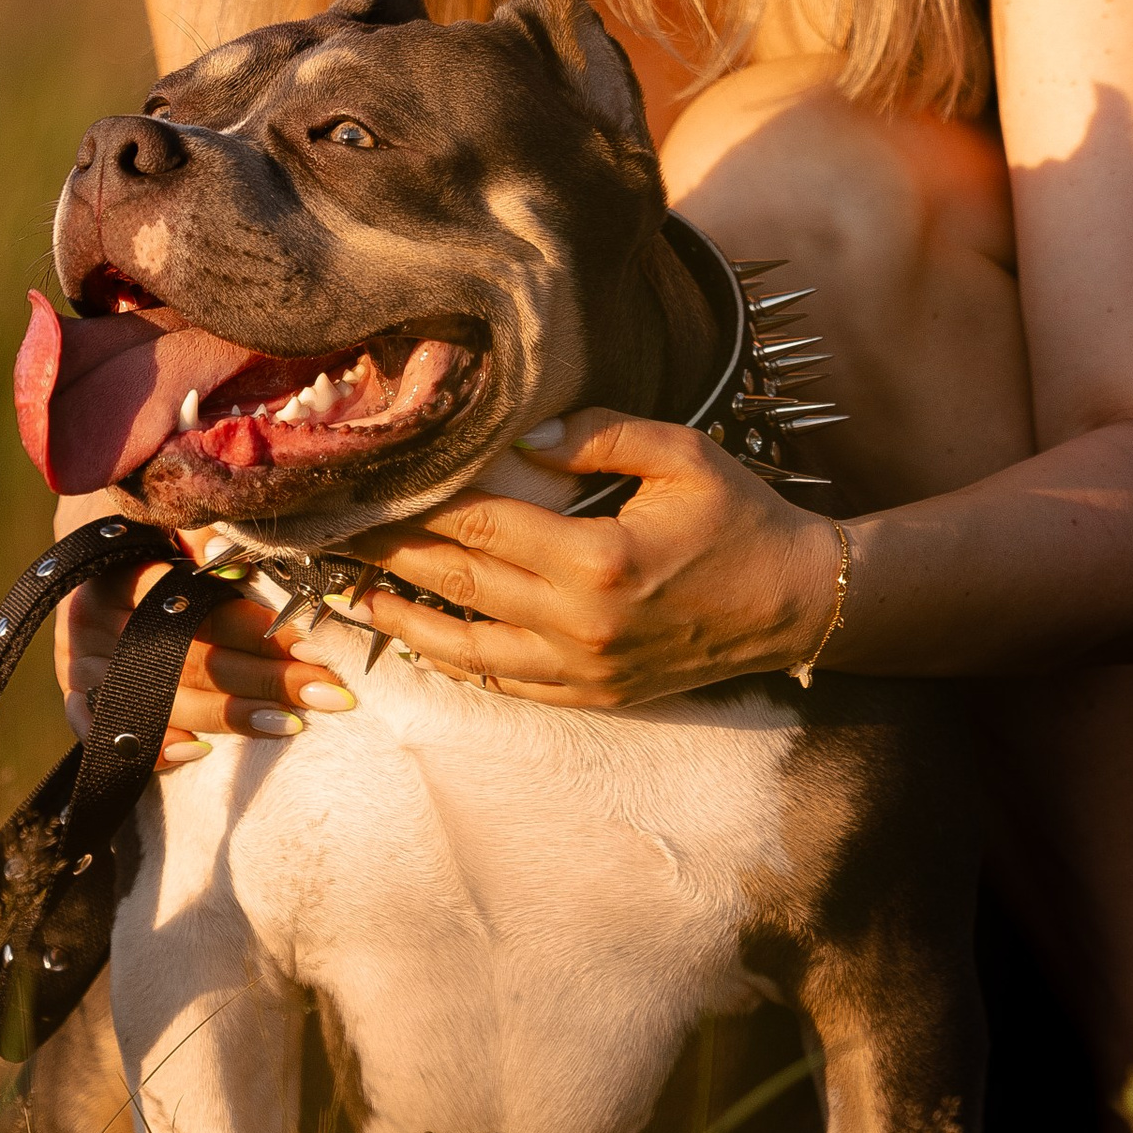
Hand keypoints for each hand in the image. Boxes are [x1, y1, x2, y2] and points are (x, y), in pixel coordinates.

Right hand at [49, 492, 358, 765]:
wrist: (86, 528)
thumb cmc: (149, 522)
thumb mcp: (175, 513)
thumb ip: (208, 532)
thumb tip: (243, 558)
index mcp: (117, 571)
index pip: (196, 610)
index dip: (257, 631)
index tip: (314, 646)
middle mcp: (93, 621)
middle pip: (186, 661)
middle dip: (264, 680)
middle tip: (327, 693)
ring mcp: (81, 663)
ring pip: (161, 701)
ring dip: (230, 718)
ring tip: (293, 723)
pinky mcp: (78, 694)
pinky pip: (109, 735)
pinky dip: (152, 747)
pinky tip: (200, 753)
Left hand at [348, 411, 845, 708]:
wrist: (798, 604)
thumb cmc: (744, 520)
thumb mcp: (684, 454)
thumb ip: (600, 435)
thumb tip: (523, 436)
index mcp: (599, 561)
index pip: (482, 528)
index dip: (419, 507)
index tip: (370, 485)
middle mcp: (581, 626)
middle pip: (459, 585)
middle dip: (390, 556)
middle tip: (334, 533)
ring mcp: (584, 672)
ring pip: (467, 649)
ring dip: (404, 620)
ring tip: (352, 595)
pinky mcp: (592, 697)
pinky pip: (506, 684)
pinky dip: (456, 661)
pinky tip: (422, 640)